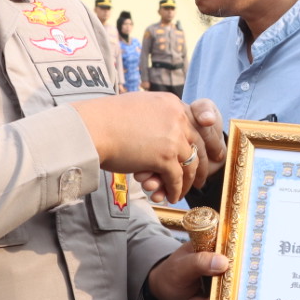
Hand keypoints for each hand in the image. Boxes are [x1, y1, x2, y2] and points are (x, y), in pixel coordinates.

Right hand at [71, 92, 214, 203]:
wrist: (92, 128)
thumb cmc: (105, 119)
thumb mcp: (138, 107)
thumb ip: (154, 116)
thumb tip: (157, 128)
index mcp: (171, 103)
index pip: (196, 123)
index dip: (203, 141)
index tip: (207, 154)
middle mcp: (177, 117)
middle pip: (197, 145)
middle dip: (201, 165)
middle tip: (200, 180)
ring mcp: (172, 137)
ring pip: (189, 164)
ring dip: (186, 182)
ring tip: (182, 192)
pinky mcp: (164, 157)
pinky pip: (177, 178)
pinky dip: (175, 190)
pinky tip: (171, 196)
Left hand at [146, 241, 229, 299]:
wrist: (164, 293)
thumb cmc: (171, 274)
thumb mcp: (181, 267)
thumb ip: (200, 262)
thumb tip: (224, 262)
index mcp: (216, 248)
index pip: (237, 253)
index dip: (237, 264)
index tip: (225, 276)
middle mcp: (224, 265)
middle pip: (238, 279)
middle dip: (220, 292)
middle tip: (199, 295)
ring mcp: (223, 284)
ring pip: (229, 299)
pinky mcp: (220, 299)